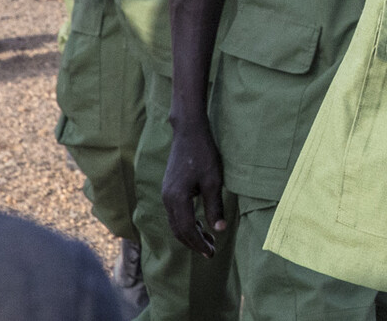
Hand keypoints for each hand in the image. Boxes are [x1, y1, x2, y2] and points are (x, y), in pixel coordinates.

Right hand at [162, 118, 228, 256]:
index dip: (199, 244)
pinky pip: (175, 213)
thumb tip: (220, 229)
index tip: (212, 253)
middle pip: (178, 230)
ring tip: (208, 240)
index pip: (187, 229)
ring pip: (175, 222)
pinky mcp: (169, 189)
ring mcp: (166, 194)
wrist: (188, 133)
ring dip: (190, 234)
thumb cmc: (203, 154)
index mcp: (177, 199)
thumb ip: (215, 206)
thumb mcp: (213, 181)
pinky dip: (186, 223)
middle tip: (211, 252)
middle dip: (194, 243)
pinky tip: (199, 224)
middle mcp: (167, 199)